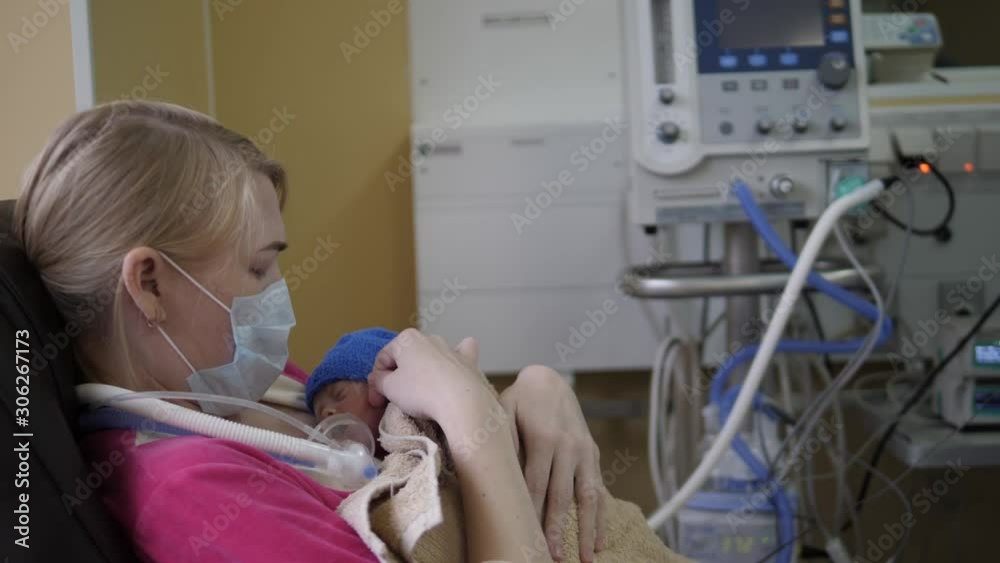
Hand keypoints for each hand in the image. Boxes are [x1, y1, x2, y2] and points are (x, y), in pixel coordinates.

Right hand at [367, 329, 493, 431]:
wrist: (461, 402)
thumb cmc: (421, 392)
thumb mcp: (390, 388)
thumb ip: (378, 380)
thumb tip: (377, 378)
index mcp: (406, 338)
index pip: (383, 359)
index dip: (376, 382)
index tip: (377, 402)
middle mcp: (429, 337)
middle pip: (407, 358)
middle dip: (399, 376)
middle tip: (395, 399)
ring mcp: (450, 348)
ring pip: (431, 355)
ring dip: (423, 369)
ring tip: (420, 393)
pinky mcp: (468, 361)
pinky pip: (460, 353)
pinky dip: (456, 357)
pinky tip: (455, 362)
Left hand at [499, 366, 606, 561]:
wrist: (548, 380)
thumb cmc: (518, 400)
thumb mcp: (503, 410)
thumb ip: (504, 438)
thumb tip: (500, 472)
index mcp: (544, 437)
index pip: (537, 484)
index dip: (533, 513)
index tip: (530, 537)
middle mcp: (569, 446)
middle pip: (563, 496)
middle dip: (558, 529)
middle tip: (552, 556)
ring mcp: (585, 451)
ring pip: (589, 496)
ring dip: (588, 529)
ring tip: (587, 557)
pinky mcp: (593, 455)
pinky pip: (600, 489)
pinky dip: (601, 516)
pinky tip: (600, 540)